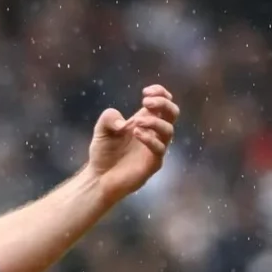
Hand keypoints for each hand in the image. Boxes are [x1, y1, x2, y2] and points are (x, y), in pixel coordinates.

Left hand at [87, 85, 179, 204]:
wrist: (98, 178)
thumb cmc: (103, 153)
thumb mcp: (101, 130)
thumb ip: (108, 118)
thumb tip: (124, 123)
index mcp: (145, 120)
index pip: (164, 102)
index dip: (160, 93)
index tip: (145, 92)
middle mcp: (153, 133)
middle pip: (172, 112)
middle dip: (163, 103)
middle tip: (145, 101)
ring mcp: (155, 148)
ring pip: (169, 130)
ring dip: (154, 122)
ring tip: (136, 122)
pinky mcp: (153, 163)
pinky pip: (159, 149)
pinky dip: (149, 139)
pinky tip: (135, 133)